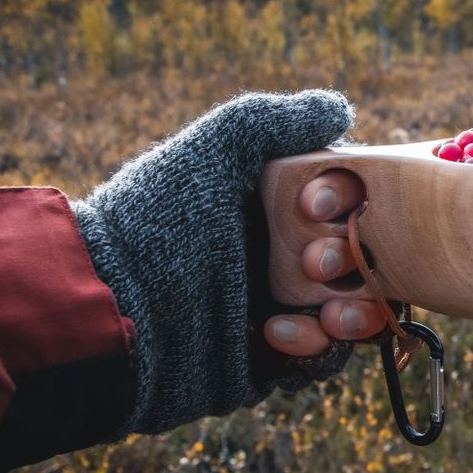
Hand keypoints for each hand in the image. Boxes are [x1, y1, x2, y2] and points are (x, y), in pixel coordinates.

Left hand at [70, 90, 373, 434]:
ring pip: (359, 315)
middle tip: (317, 264)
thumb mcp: (216, 148)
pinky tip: (276, 335)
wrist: (104, 305)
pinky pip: (324, 362)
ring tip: (327, 315)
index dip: (352, 202)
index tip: (315, 205)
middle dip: (358, 263)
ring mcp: (284, 310)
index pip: (354, 203)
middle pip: (369, 262)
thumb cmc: (156, 217)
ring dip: (356, 314)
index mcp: (281, 206)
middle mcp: (289, 257)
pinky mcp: (273, 360)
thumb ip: (277, 120)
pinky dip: (318, 351)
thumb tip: (341, 110)